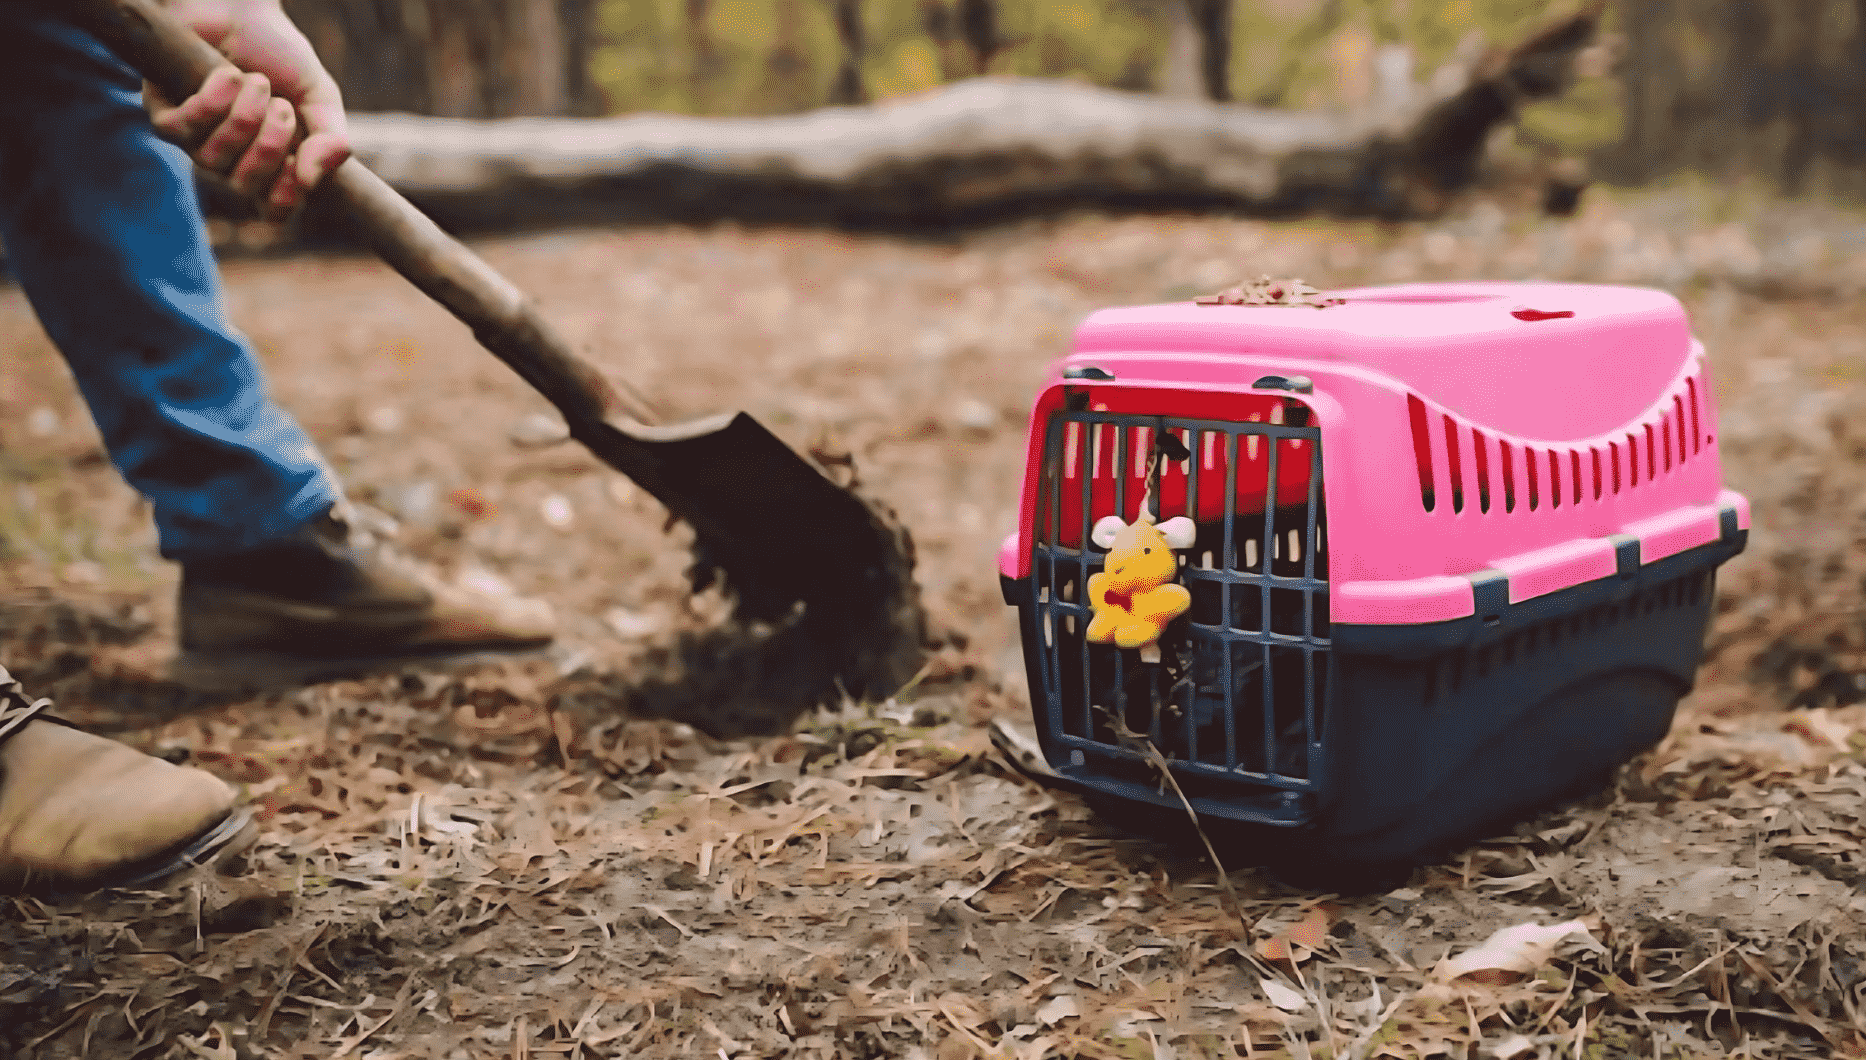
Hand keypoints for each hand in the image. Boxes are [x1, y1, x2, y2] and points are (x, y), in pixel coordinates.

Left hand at [144, 0, 348, 218]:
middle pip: (243, 185)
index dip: (283, 200)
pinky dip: (211, 103)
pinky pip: (182, 129)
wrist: (241, 5)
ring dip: (242, 119)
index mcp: (270, 161)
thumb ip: (330, 139)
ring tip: (255, 81)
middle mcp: (230, 157)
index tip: (298, 172)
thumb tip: (311, 180)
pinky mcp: (162, 111)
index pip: (272, 208)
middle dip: (269, 148)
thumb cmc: (278, 52)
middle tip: (282, 108)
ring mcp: (194, 139)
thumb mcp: (319, 97)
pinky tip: (228, 76)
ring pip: (213, 158)